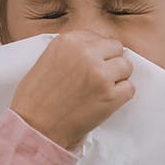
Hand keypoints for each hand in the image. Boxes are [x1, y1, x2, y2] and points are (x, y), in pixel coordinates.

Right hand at [9, 31, 134, 149]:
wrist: (34, 126)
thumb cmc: (37, 97)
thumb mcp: (48, 59)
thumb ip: (73, 50)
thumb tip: (99, 49)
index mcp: (68, 41)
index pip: (99, 38)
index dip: (97, 53)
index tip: (90, 65)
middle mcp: (86, 53)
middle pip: (117, 49)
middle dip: (110, 62)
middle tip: (97, 78)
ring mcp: (100, 74)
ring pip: (126, 66)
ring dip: (118, 78)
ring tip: (100, 90)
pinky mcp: (110, 95)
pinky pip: (129, 88)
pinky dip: (121, 96)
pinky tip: (103, 101)